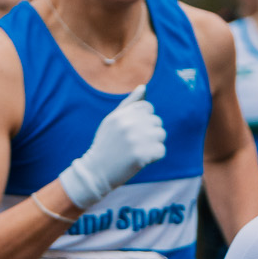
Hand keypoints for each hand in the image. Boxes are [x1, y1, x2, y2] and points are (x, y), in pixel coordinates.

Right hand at [57, 84, 166, 211]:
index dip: (144, 120)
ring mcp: (136, 139)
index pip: (148, 108)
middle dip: (149, 132)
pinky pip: (161, 151)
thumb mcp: (112, 121)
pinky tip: (140, 160)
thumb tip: (143, 87)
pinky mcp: (142, 155)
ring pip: (161, 135)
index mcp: (121, 114)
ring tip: (137, 151)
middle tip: (133, 144)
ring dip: (153, 144)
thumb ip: (129, 104)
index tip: (132, 131)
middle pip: (157, 121)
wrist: (96, 171)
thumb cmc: (106, 144)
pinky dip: (154, 157)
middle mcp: (129, 124)